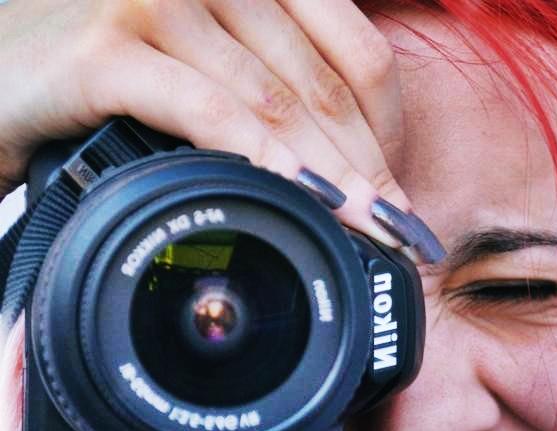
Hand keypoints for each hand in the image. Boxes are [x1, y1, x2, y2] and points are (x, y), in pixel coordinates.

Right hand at [0, 0, 412, 244]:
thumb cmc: (108, 83)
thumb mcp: (207, 73)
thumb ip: (271, 97)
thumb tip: (354, 179)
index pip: (357, 53)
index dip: (389, 132)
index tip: (403, 200)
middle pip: (321, 85)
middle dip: (367, 169)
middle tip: (398, 234)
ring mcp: (155, 2)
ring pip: (273, 102)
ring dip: (329, 175)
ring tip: (364, 230)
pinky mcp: (106, 48)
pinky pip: (205, 109)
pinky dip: (256, 157)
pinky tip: (295, 196)